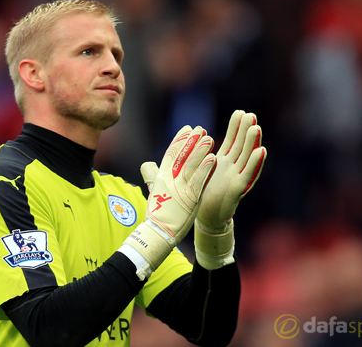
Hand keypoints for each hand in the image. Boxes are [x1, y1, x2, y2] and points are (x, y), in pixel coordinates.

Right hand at [123, 125, 215, 276]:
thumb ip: (153, 176)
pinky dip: (205, 169)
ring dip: (200, 151)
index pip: (170, 153)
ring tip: (209, 138)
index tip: (187, 129)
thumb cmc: (156, 215)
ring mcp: (178, 188)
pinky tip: (213, 158)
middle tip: (201, 129)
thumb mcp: (153, 191)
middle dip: (191, 141)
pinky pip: (199, 180)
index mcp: (161, 177)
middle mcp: (169, 180)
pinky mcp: (189, 199)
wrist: (156, 234)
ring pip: (191, 165)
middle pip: (181, 155)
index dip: (180, 140)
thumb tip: (148, 164)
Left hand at [195, 110, 266, 268]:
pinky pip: (248, 174)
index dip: (235, 127)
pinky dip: (255, 162)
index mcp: (222, 162)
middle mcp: (232, 168)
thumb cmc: (198, 195)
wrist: (204, 218)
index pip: (230, 141)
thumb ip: (187, 159)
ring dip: (252, 142)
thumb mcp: (190, 173)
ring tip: (256, 127)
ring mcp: (236, 177)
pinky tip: (261, 150)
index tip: (239, 112)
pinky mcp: (237, 189)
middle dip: (245, 130)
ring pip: (246, 157)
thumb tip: (176, 145)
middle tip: (250, 114)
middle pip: (241, 145)